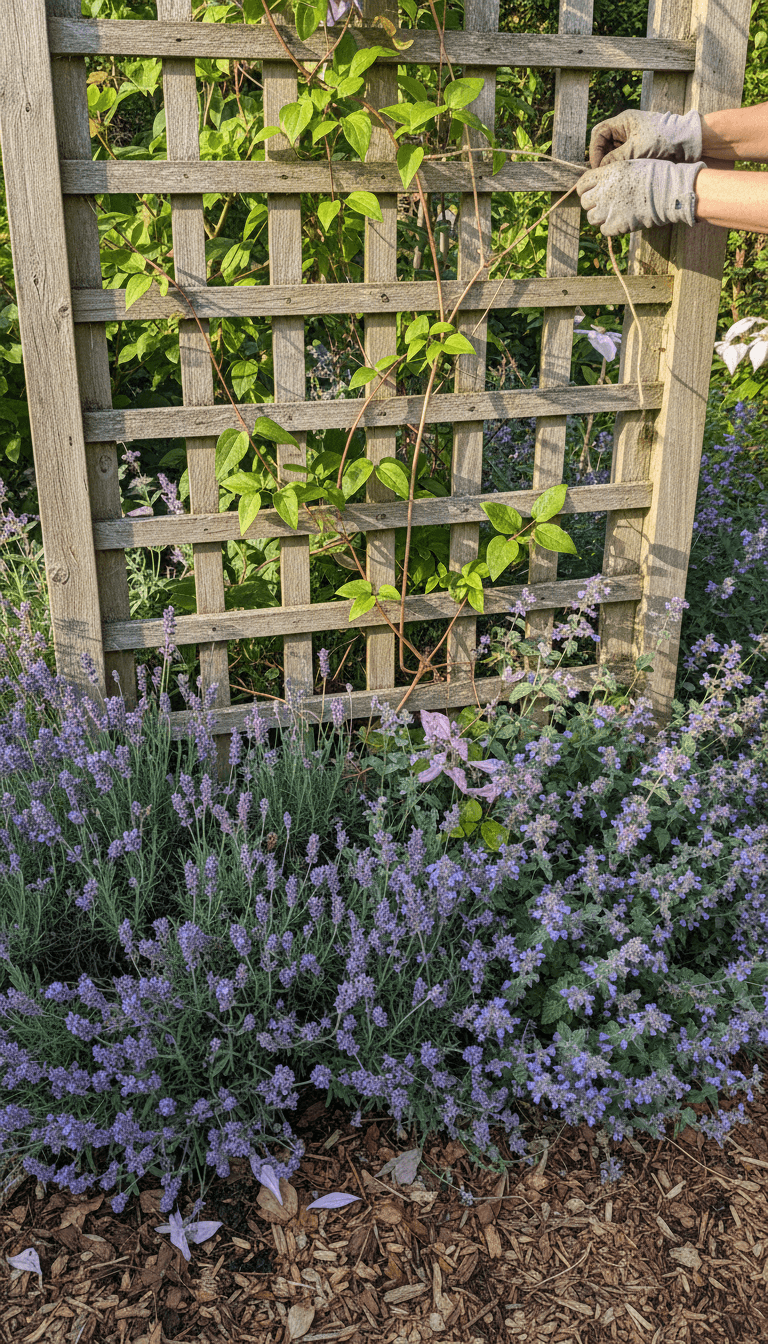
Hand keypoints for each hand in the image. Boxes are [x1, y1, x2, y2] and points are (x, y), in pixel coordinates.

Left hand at [576, 159, 704, 235]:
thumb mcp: (630, 165)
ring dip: (599, 217)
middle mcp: (604, 191)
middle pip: (584, 202)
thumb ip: (612, 173)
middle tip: (604, 204)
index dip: (586, 189)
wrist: (669, 191)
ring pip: (591, 218)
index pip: (582, 184)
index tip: (593, 191)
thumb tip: (600, 182)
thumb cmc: (655, 175)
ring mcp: (609, 210)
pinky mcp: (616, 225)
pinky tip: (619, 222)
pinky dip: (609, 228)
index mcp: (607, 173)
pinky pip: (603, 230)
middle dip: (592, 203)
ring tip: (612, 213)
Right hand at [589, 109, 702, 168]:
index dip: (595, 151)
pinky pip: (624, 158)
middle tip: (605, 175)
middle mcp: (626, 129)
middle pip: (604, 144)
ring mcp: (633, 139)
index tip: (598, 167)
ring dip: (613, 165)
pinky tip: (625, 175)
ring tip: (615, 176)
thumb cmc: (663, 140)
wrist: (688, 142)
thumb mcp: (636, 150)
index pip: (599, 133)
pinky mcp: (640, 149)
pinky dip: (622, 167)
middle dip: (603, 159)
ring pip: (613, 153)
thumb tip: (600, 169)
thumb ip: (615, 159)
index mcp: (623, 121)